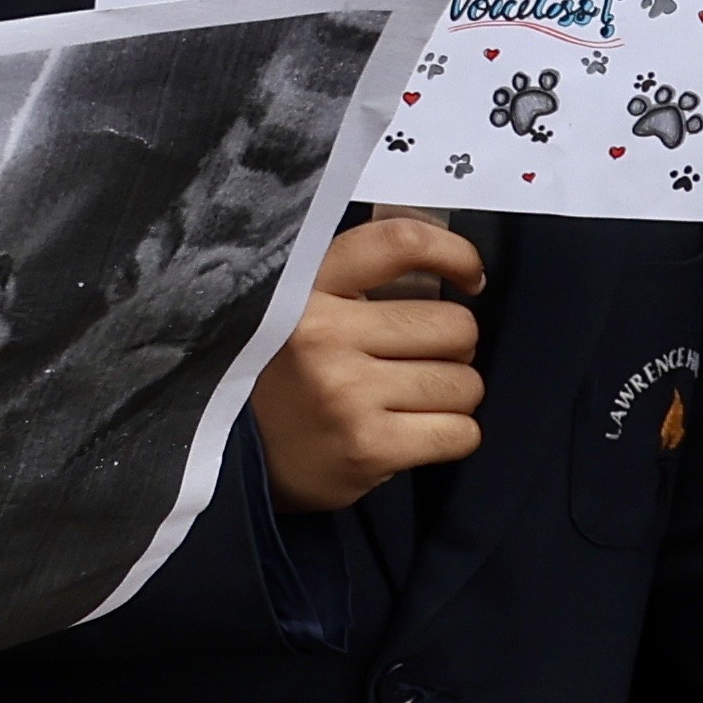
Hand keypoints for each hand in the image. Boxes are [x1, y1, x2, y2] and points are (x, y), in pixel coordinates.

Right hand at [257, 214, 486, 512]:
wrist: (234, 459)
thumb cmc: (282, 377)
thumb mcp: (299, 310)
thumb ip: (358, 283)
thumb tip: (445, 271)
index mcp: (307, 287)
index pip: (399, 243)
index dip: (454, 254)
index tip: (467, 277)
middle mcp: (324, 334)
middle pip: (454, 327)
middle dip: (453, 346)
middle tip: (419, 359)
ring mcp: (347, 394)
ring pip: (464, 383)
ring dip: (451, 394)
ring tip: (410, 399)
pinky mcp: (368, 447)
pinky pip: (460, 434)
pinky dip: (450, 435)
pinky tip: (414, 432)